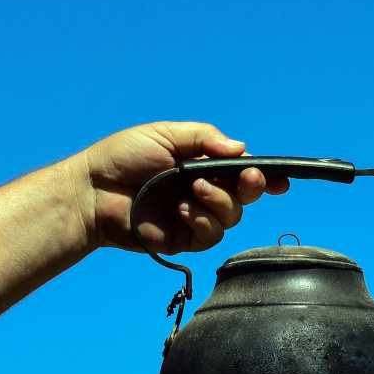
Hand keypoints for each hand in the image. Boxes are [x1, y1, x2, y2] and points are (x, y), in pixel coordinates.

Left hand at [73, 122, 290, 253]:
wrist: (92, 192)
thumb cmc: (122, 158)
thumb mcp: (164, 135)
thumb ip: (203, 138)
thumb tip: (240, 148)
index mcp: (201, 165)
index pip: (240, 171)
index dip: (264, 176)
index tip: (281, 179)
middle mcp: (203, 191)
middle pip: (245, 195)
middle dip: (252, 187)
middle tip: (248, 180)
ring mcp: (195, 216)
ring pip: (232, 215)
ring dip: (220, 201)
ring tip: (195, 191)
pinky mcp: (185, 238)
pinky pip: (211, 234)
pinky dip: (202, 220)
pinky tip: (181, 210)